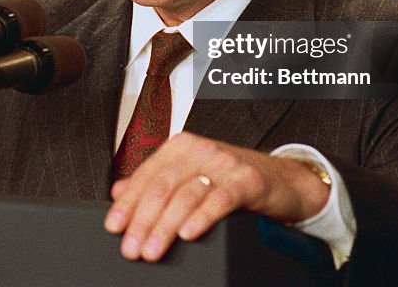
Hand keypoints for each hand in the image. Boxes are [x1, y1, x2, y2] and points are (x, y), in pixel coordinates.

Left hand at [104, 132, 329, 260]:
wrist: (283, 181)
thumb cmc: (233, 180)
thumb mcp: (191, 176)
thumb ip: (156, 181)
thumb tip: (119, 192)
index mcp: (181, 147)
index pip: (146, 175)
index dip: (127, 203)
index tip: (114, 227)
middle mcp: (200, 150)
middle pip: (162, 186)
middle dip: (142, 220)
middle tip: (132, 248)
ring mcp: (224, 164)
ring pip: (186, 195)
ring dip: (165, 226)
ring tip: (152, 249)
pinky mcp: (246, 181)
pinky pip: (220, 199)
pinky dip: (201, 217)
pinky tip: (188, 233)